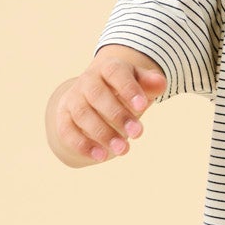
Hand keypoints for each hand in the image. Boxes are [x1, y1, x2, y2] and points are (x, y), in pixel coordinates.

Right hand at [47, 47, 166, 164]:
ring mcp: (73, 99)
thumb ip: (151, 83)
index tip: (142, 106)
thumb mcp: (140, 84)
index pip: (115, 73)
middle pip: (97, 95)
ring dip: (102, 133)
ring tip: (123, 149)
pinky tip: (101, 156)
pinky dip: (82, 144)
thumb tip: (161, 84)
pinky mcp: (64, 118)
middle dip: (117, 115)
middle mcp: (87, 81)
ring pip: (83, 114)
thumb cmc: (125, 91)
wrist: (96, 99)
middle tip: (138, 133)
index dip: (128, 88)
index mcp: (107, 68)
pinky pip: (67, 130)